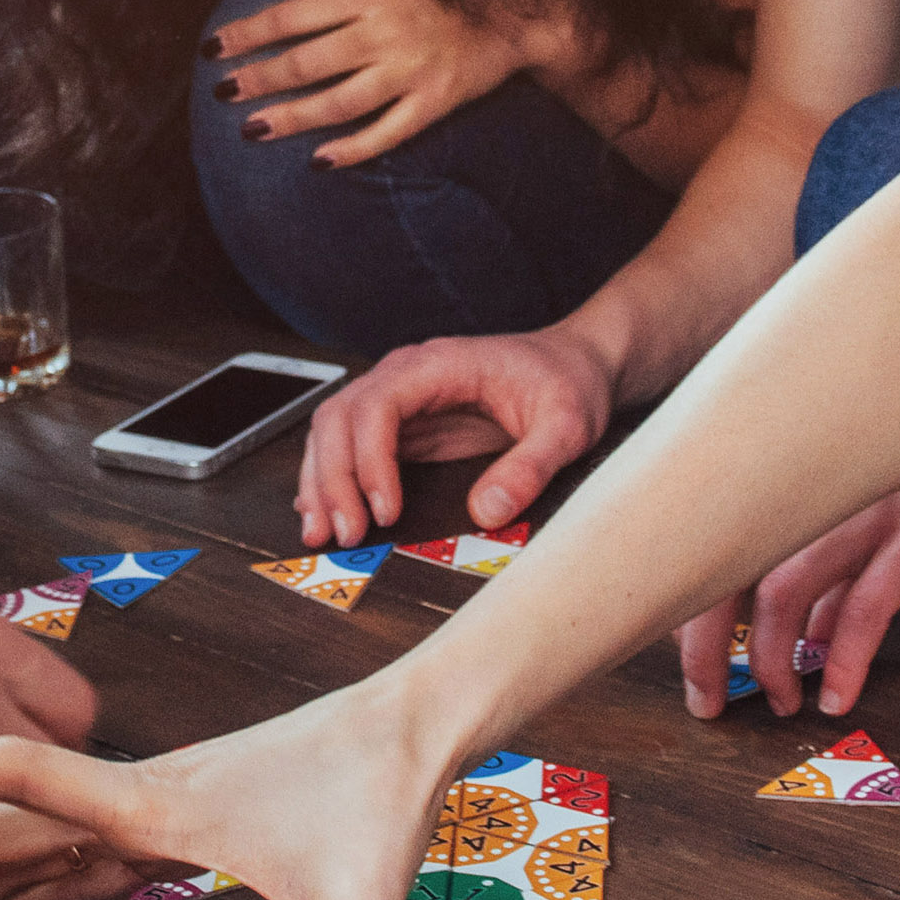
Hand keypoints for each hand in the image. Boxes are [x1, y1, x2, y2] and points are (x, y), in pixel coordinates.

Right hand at [0, 671, 457, 899]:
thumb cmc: (381, 797)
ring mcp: (161, 799)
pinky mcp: (185, 811)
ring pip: (45, 823)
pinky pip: (87, 836)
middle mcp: (142, 795)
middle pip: (9, 811)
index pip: (19, 776)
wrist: (415, 725)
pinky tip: (22, 898)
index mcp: (156, 804)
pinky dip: (40, 862)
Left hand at [210, 0, 554, 169]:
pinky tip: (317, 160)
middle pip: (306, 64)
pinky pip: (385, 134)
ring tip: (252, 130)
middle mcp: (387, 30)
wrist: (514, 11)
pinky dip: (351, 150)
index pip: (292, 16)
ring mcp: (411, 71)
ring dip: (290, 119)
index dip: (247, 34)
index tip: (214, 48)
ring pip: (337, 103)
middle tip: (224, 93)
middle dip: (257, 80)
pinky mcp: (433, 104)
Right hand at [295, 324, 613, 544]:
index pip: (378, 405)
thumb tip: (486, 513)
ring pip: (334, 431)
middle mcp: (408, 375)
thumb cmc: (570, 383)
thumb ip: (531, 466)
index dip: (370, 460)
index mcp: (440, 364)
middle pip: (340, 417)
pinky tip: (324, 512)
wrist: (577, 364)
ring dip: (322, 482)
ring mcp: (401, 398)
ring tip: (322, 534)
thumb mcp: (567, 425)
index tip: (386, 510)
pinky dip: (332, 479)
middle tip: (344, 535)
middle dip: (333, 479)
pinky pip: (350, 445)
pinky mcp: (405, 424)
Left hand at [671, 413, 899, 720]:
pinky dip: (847, 659)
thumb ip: (834, 556)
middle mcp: (809, 485)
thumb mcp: (866, 486)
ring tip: (781, 700)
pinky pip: (867, 606)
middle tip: (707, 701)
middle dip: (707, 650)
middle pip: (725, 572)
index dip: (685, 608)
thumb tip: (812, 629)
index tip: (689, 660)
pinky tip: (839, 695)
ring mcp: (861, 509)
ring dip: (773, 661)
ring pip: (783, 594)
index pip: (705, 542)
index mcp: (787, 468)